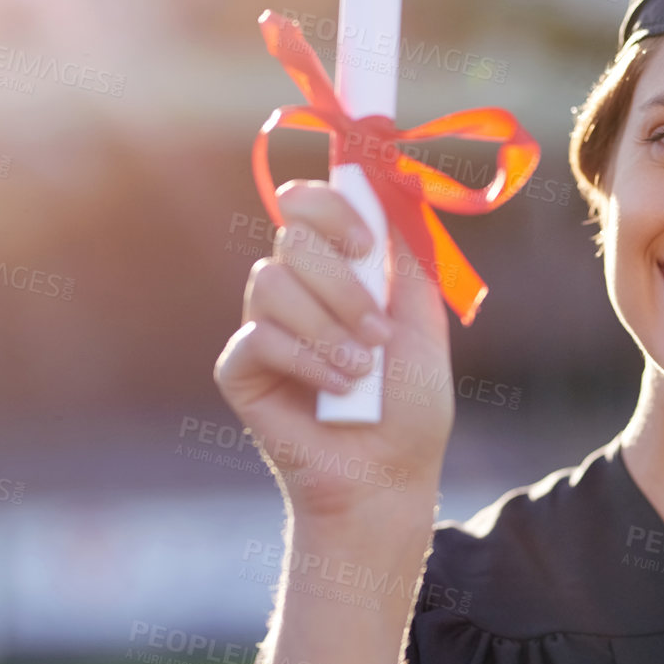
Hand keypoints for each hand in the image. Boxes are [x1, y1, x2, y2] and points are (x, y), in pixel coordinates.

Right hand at [214, 180, 453, 522]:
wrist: (388, 474)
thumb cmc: (410, 405)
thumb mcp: (422, 323)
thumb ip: (407, 259)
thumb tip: (394, 188)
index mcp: (338, 270)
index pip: (309, 204)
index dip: (331, 208)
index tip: (367, 246)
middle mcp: (296, 289)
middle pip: (293, 236)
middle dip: (343, 284)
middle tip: (378, 331)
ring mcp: (264, 326)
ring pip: (272, 282)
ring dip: (328, 327)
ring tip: (361, 370)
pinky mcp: (240, 368)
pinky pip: (259, 337)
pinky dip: (306, 360)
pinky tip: (337, 389)